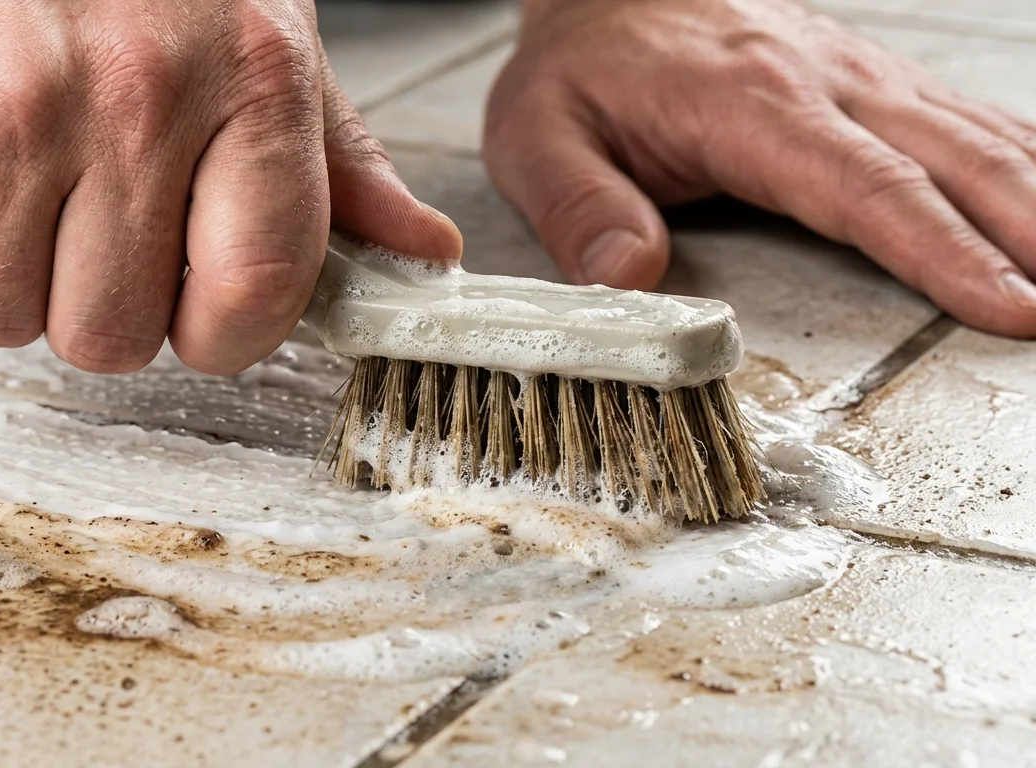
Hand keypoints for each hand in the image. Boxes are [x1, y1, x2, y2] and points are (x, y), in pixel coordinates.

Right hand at [0, 0, 461, 372]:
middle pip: (112, 336)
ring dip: (7, 275)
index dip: (222, 334)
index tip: (200, 309)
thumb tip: (424, 257)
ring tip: (17, 184)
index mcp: (253, 81)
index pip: (256, 296)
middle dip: (100, 304)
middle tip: (92, 226)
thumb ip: (341, 164)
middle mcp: (136, 99)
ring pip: (1, 315)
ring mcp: (8, 110)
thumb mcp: (266, 36)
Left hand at [486, 0, 1035, 337]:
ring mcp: (856, 77)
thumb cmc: (581, 62)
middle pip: (949, 160)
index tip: (1004, 302)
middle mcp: (822, 84)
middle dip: (1022, 235)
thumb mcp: (537, 133)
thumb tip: (629, 278)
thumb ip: (580, 205)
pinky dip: (1020, 161)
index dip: (940, 249)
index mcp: (748, 104)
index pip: (863, 185)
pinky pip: (961, 120)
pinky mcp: (868, 82)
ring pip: (974, 135)